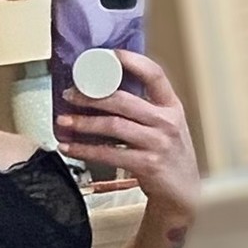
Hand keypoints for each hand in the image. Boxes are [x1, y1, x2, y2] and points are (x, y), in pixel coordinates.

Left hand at [56, 48, 200, 216]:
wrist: (184, 193)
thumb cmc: (169, 156)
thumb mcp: (167, 127)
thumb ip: (145, 110)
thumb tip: (105, 93)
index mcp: (171, 106)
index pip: (154, 74)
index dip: (132, 61)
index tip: (108, 54)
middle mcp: (166, 121)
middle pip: (123, 100)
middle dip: (91, 96)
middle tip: (70, 95)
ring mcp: (158, 143)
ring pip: (113, 126)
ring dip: (84, 123)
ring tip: (63, 121)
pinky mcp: (147, 164)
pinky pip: (109, 154)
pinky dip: (85, 150)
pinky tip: (70, 147)